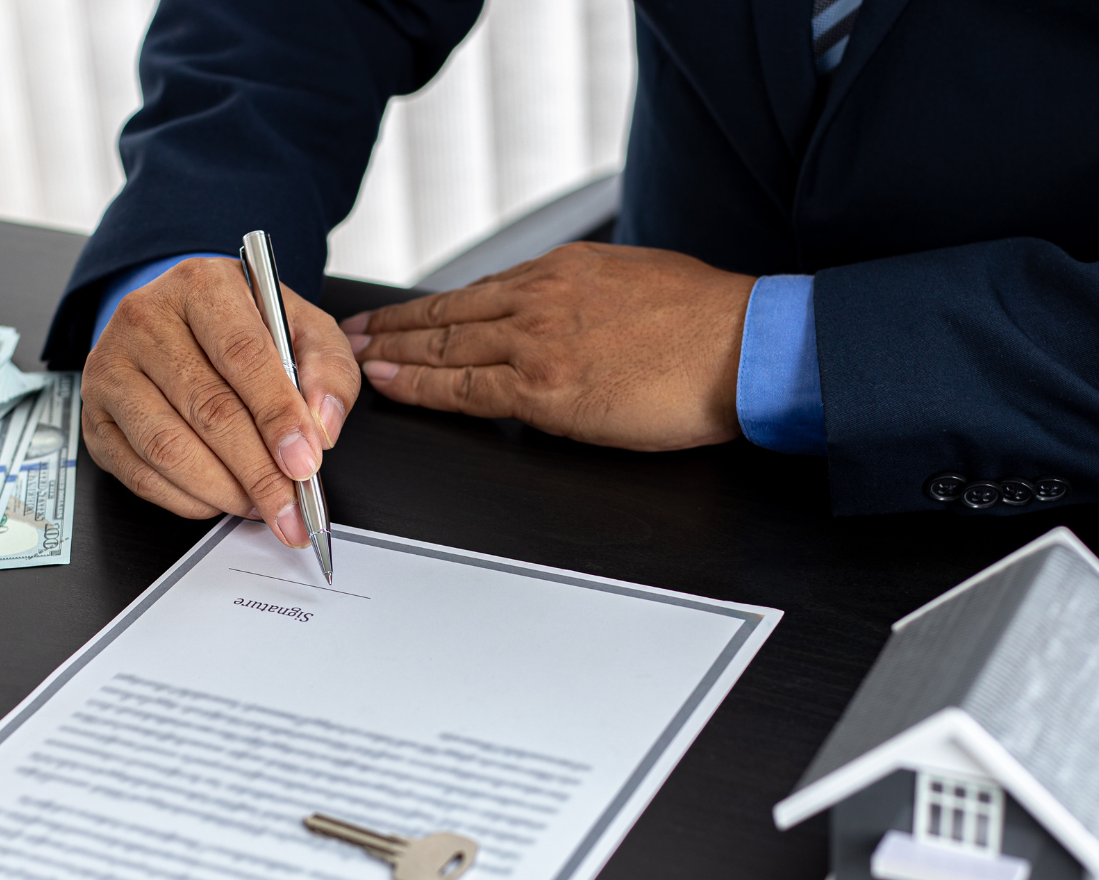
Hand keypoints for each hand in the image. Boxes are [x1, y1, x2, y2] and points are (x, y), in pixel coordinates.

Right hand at [81, 256, 359, 546]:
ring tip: (260, 506)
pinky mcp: (95, 415)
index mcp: (202, 285)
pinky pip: (139, 473)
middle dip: (257, 471)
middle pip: (207, 408)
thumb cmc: (244, 329)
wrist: (183, 325)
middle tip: (291, 507)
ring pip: (168, 447)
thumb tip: (320, 428)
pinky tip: (219, 500)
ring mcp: (111, 367)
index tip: (305, 463)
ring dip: (222, 490)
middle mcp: (145, 319)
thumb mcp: (303, 330)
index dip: (277, 415)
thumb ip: (327, 372)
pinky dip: (186, 499)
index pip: (242, 354)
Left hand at [343, 242, 754, 450]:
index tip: (400, 315)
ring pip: (444, 347)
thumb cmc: (710, 322)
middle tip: (353, 334)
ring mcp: (537, 342)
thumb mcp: (638, 282)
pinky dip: (419, 388)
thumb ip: (592, 297)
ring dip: (393, 355)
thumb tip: (574, 317)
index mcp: (565, 271)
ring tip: (357, 361)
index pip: (479, 292)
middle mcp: (541, 298)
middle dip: (394, 326)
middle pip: (447, 314)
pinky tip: (391, 387)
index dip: (430, 308)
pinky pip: (463, 390)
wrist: (744, 345)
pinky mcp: (544, 389)